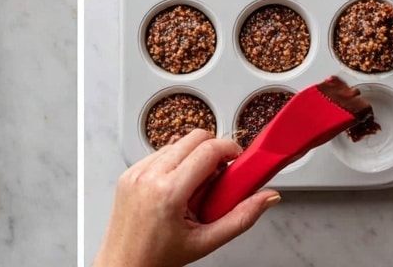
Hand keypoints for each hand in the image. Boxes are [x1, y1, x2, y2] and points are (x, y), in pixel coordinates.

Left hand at [93, 129, 279, 266]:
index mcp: (169, 192)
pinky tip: (177, 187)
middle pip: (193, 137)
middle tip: (221, 174)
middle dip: (213, 150)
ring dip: (192, 156)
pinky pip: (158, 153)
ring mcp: (136, 171)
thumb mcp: (206, 241)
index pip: (207, 150)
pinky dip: (174, 163)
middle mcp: (150, 175)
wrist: (124, 265)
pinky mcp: (129, 171)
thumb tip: (267, 197)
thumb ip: (241, 218)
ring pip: (176, 143)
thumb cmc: (160, 257)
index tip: (238, 159)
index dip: (229, 149)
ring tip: (196, 188)